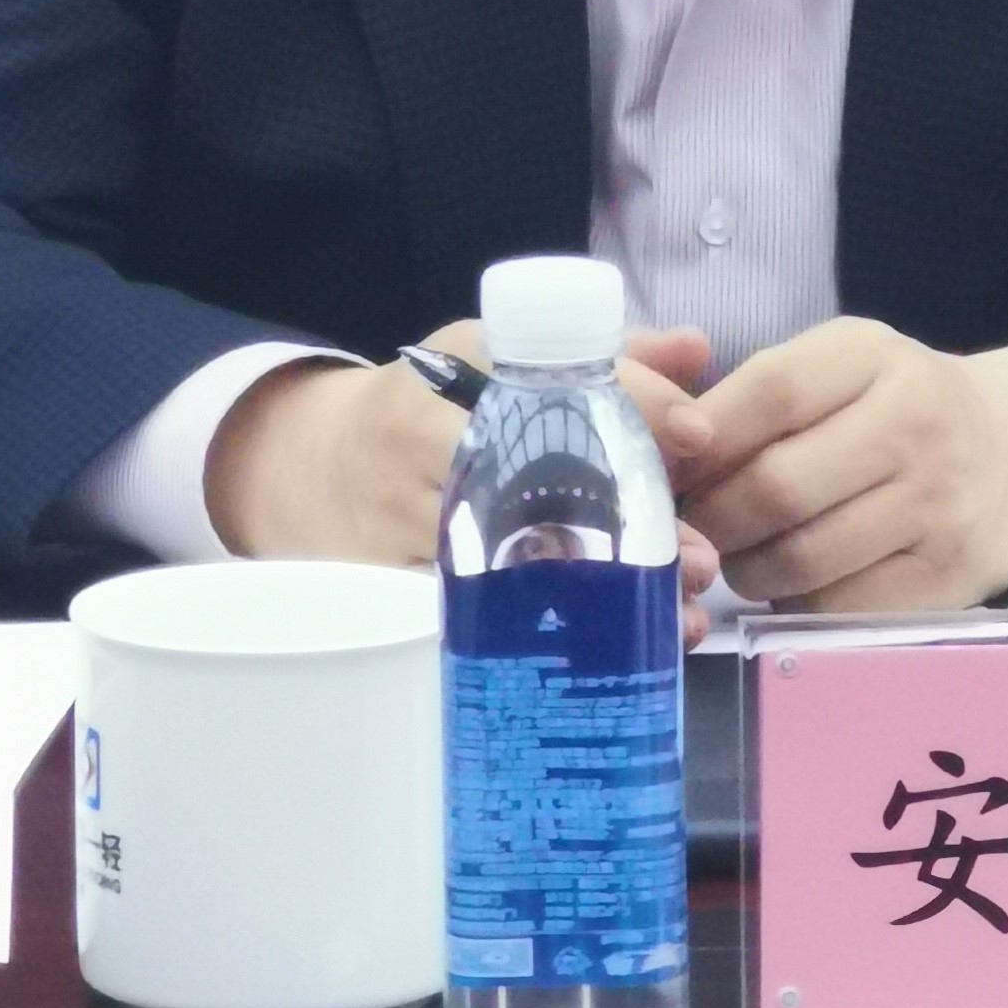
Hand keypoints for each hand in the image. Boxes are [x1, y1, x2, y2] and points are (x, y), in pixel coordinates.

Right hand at [204, 319, 723, 642]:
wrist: (308, 470)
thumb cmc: (422, 409)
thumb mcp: (493, 358)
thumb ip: (601, 357)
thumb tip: (695, 349)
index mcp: (447, 383)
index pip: (544, 387)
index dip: (630, 403)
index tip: (699, 432)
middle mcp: (417, 456)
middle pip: (534, 490)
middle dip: (626, 529)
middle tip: (699, 557)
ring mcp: (399, 532)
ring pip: (510, 571)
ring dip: (601, 602)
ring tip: (678, 621)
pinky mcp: (388, 598)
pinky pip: (475, 625)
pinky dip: (545, 644)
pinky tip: (609, 658)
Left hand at [680, 319, 1007, 611]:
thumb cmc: (897, 408)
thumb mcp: (842, 366)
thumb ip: (758, 391)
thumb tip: (661, 443)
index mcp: (876, 358)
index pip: (771, 393)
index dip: (703, 438)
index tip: (670, 465)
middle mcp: (918, 427)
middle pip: (777, 487)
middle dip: (712, 516)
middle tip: (689, 525)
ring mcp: (939, 509)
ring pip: (800, 558)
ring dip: (744, 565)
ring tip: (737, 551)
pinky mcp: (948, 582)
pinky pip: (836, 607)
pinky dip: (794, 602)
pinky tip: (791, 579)